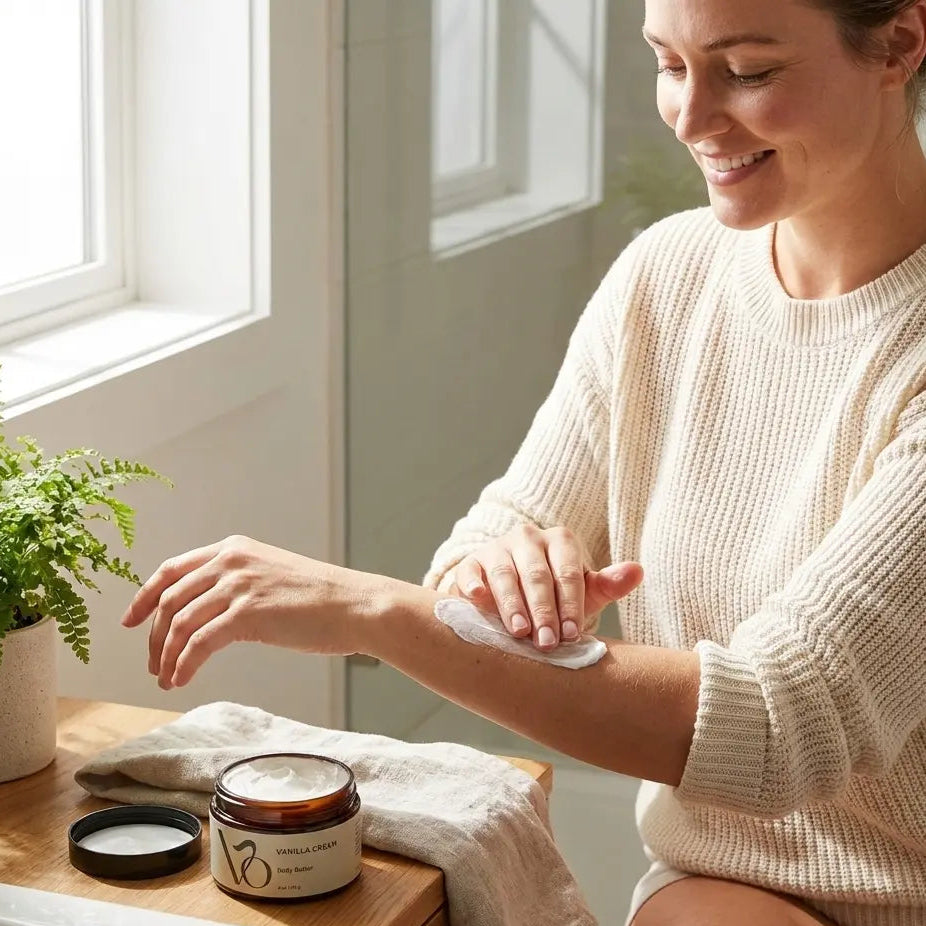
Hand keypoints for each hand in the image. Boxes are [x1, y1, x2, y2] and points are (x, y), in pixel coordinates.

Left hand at [121, 535, 370, 688]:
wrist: (356, 605)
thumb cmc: (322, 597)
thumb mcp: (271, 575)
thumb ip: (237, 583)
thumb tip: (207, 611)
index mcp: (234, 548)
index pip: (172, 569)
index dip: (143, 596)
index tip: (129, 620)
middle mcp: (231, 561)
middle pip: (169, 599)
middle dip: (152, 636)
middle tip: (152, 663)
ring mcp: (238, 586)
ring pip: (179, 624)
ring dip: (165, 656)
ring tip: (166, 678)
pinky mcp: (247, 614)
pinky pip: (198, 644)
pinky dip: (183, 664)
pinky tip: (182, 679)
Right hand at [447, 524, 642, 650]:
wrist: (509, 597)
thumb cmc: (553, 597)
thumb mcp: (582, 592)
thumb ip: (608, 585)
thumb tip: (638, 570)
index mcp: (560, 541)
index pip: (568, 572)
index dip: (571, 605)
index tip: (573, 635)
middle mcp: (528, 538)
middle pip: (537, 575)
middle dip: (543, 611)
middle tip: (547, 642)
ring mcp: (497, 548)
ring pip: (505, 575)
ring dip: (512, 604)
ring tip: (519, 632)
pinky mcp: (470, 562)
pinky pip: (471, 572)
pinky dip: (474, 586)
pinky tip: (479, 601)